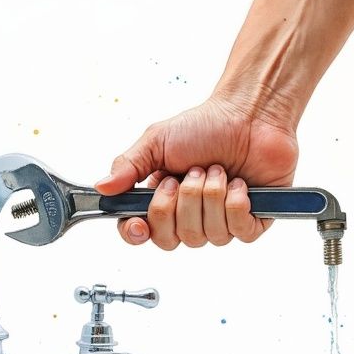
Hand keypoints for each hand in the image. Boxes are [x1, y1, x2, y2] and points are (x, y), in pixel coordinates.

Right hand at [94, 96, 298, 248]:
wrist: (249, 114)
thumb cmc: (206, 126)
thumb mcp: (157, 141)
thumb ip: (128, 165)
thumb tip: (102, 187)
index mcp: (163, 200)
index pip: (142, 233)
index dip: (138, 233)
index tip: (140, 222)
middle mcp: (189, 216)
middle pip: (173, 238)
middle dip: (182, 202)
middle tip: (191, 173)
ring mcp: (220, 222)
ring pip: (206, 236)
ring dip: (210, 196)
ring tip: (217, 169)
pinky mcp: (251, 222)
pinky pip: (238, 232)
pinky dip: (236, 204)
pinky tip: (239, 184)